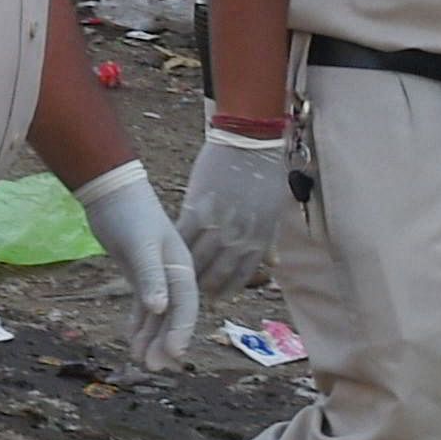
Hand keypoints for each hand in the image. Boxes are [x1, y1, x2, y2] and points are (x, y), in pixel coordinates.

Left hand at [70, 161, 200, 373]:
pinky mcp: (139, 273)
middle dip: (165, 341)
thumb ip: (150, 276)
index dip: (181, 331)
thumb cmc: (130, 215)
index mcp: (181, 266)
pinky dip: (138, 323)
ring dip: (150, 336)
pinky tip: (132, 341)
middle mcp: (173, 273)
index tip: (174, 355)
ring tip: (140, 361)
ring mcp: (156, 274)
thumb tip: (160, 309)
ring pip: (157, 313)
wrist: (111, 192)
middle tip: (153, 367)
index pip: (186, 305)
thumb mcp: (140, 245)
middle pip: (173, 314)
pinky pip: (143, 305)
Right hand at [180, 128, 291, 300]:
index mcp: (260, 237)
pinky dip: (175, 247)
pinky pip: (184, 236)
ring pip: (198, 258)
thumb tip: (274, 265)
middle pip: (218, 271)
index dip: (227, 288)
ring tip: (175, 276)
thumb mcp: (274, 210)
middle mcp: (241, 236)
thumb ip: (270, 239)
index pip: (242, 274)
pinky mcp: (199, 209)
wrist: (251, 143)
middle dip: (204, 285)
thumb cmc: (264, 175)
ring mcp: (220, 223)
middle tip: (190, 291)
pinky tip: (167, 251)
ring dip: (186, 271)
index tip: (214, 296)